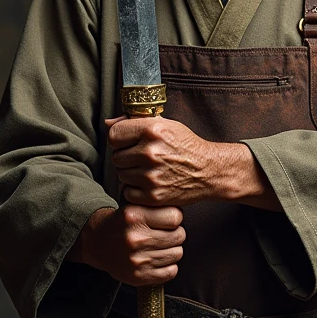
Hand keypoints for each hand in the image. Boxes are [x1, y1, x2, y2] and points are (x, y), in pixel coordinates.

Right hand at [67, 203, 184, 286]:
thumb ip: (157, 207)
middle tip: (165, 233)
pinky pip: (171, 271)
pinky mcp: (139, 277)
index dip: (175, 217)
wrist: (98, 243)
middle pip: (179, 236)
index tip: (168, 219)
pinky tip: (158, 259)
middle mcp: (135, 238)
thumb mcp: (135, 207)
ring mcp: (137, 260)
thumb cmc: (123, 224)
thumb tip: (183, 213)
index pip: (175, 217)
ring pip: (177, 253)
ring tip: (160, 246)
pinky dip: (169, 266)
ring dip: (173, 249)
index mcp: (134, 217)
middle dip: (176, 233)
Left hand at [107, 116, 280, 210]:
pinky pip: (128, 192)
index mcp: (152, 129)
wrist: (209, 170)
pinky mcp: (153, 195)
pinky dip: (136, 190)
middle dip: (126, 157)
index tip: (128, 142)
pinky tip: (150, 182)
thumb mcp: (165, 125)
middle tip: (143, 157)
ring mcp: (151, 175)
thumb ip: (135, 122)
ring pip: (121, 175)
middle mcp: (150, 152)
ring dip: (131, 173)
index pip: (113, 135)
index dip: (119, 139)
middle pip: (116, 157)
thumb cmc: (186, 146)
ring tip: (149, 169)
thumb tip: (107, 123)